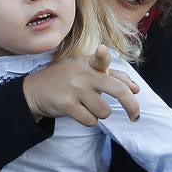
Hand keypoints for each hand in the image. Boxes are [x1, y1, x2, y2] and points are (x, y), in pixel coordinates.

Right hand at [22, 45, 139, 124]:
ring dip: (101, 114)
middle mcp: (83, 75)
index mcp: (89, 63)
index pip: (99, 58)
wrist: (36, 90)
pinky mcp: (66, 105)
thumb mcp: (85, 70)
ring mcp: (74, 90)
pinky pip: (90, 120)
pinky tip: (81, 113)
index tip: (102, 50)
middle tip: (135, 115)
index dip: (103, 55)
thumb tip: (136, 89)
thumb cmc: (67, 79)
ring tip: (89, 107)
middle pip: (117, 90)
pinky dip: (90, 121)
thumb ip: (111, 76)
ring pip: (104, 111)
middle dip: (131, 106)